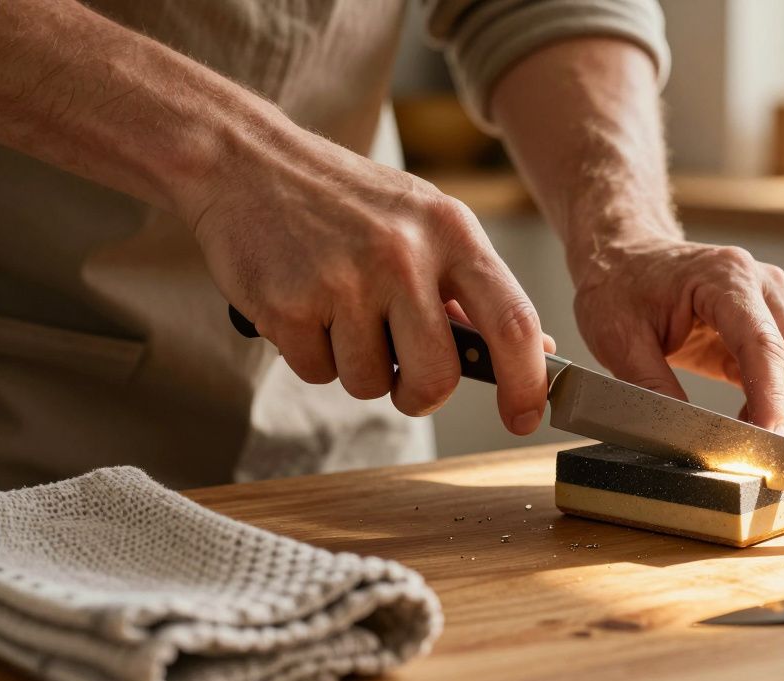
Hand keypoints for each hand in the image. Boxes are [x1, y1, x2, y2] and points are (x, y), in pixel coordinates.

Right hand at [181, 124, 548, 433]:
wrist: (246, 161)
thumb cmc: (347, 201)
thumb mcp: (425, 222)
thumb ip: (475, 287)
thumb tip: (537, 345)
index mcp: (452, 232)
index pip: (512, 321)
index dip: (526, 382)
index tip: (523, 416)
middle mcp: (404, 253)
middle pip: (437, 375)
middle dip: (420, 395)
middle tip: (404, 379)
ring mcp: (344, 278)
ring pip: (370, 382)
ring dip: (356, 367)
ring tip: (340, 313)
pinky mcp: (289, 303)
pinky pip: (316, 372)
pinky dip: (311, 354)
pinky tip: (305, 306)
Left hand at [571, 239, 783, 442]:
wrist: (624, 254)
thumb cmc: (618, 285)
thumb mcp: (618, 337)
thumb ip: (650, 386)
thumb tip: (682, 438)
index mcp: (726, 278)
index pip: (764, 345)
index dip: (772, 399)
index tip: (771, 443)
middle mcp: (763, 286)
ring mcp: (773, 305)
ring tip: (770, 460)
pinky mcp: (769, 327)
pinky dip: (781, 409)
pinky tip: (756, 436)